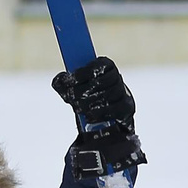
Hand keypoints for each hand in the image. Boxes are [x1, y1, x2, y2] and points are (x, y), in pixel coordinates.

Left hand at [53, 56, 144, 175]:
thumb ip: (62, 83)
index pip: (98, 65)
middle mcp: (117, 78)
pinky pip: (115, 110)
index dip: (82, 73)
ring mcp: (124, 93)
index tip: (69, 81)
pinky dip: (99, 114)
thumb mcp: (72, 89)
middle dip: (83, 91)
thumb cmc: (86, 98)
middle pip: (102, 81)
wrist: (103, 122)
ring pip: (108, 95)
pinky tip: (89, 117)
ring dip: (89, 103)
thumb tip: (60, 80)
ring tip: (78, 109)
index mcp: (105, 67)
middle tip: (71, 98)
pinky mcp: (127, 109)